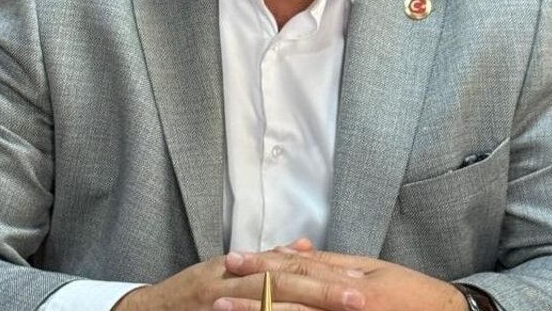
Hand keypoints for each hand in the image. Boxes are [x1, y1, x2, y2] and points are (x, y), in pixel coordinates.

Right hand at [115, 239, 362, 310]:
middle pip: (284, 281)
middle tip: (359, 297)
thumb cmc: (191, 294)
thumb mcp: (229, 271)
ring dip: (304, 307)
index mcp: (242, 267)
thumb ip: (268, 260)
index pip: (291, 267)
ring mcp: (220, 299)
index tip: (360, 280)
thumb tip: (306, 246)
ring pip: (266, 301)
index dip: (326, 273)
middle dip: (323, 289)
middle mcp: (231, 278)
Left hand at [226, 247, 465, 310]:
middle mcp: (343, 307)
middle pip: (289, 299)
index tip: (233, 260)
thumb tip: (292, 252)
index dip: (263, 264)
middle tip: (215, 293)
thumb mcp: (370, 271)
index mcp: (347, 283)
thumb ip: (330, 264)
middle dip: (251, 296)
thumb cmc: (409, 293)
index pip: (297, 269)